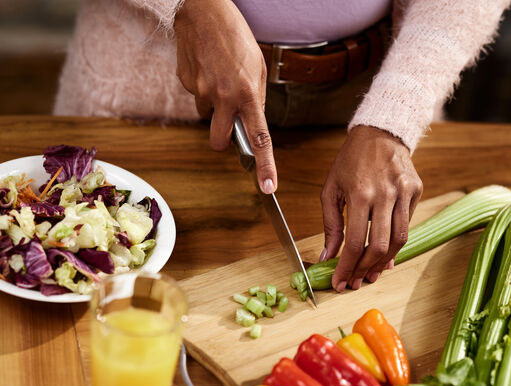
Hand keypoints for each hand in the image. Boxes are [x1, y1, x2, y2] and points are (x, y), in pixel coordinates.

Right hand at [174, 0, 276, 192]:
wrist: (203, 10)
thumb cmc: (236, 36)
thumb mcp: (258, 67)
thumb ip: (256, 99)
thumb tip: (252, 122)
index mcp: (247, 94)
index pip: (259, 140)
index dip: (264, 166)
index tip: (267, 187)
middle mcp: (223, 97)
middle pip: (220, 142)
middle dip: (225, 141)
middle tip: (230, 123)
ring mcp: (200, 91)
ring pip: (208, 115)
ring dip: (215, 105)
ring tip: (220, 76)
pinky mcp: (185, 83)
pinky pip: (196, 95)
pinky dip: (203, 87)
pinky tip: (208, 66)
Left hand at [321, 126, 422, 290]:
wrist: (380, 132)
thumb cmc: (351, 160)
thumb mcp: (331, 189)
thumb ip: (330, 225)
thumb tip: (328, 257)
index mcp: (360, 193)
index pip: (354, 241)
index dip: (347, 267)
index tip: (340, 282)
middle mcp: (385, 193)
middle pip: (379, 245)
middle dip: (366, 269)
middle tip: (356, 281)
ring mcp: (404, 192)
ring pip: (399, 240)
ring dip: (383, 262)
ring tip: (371, 273)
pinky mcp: (416, 191)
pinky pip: (407, 225)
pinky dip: (396, 244)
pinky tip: (385, 254)